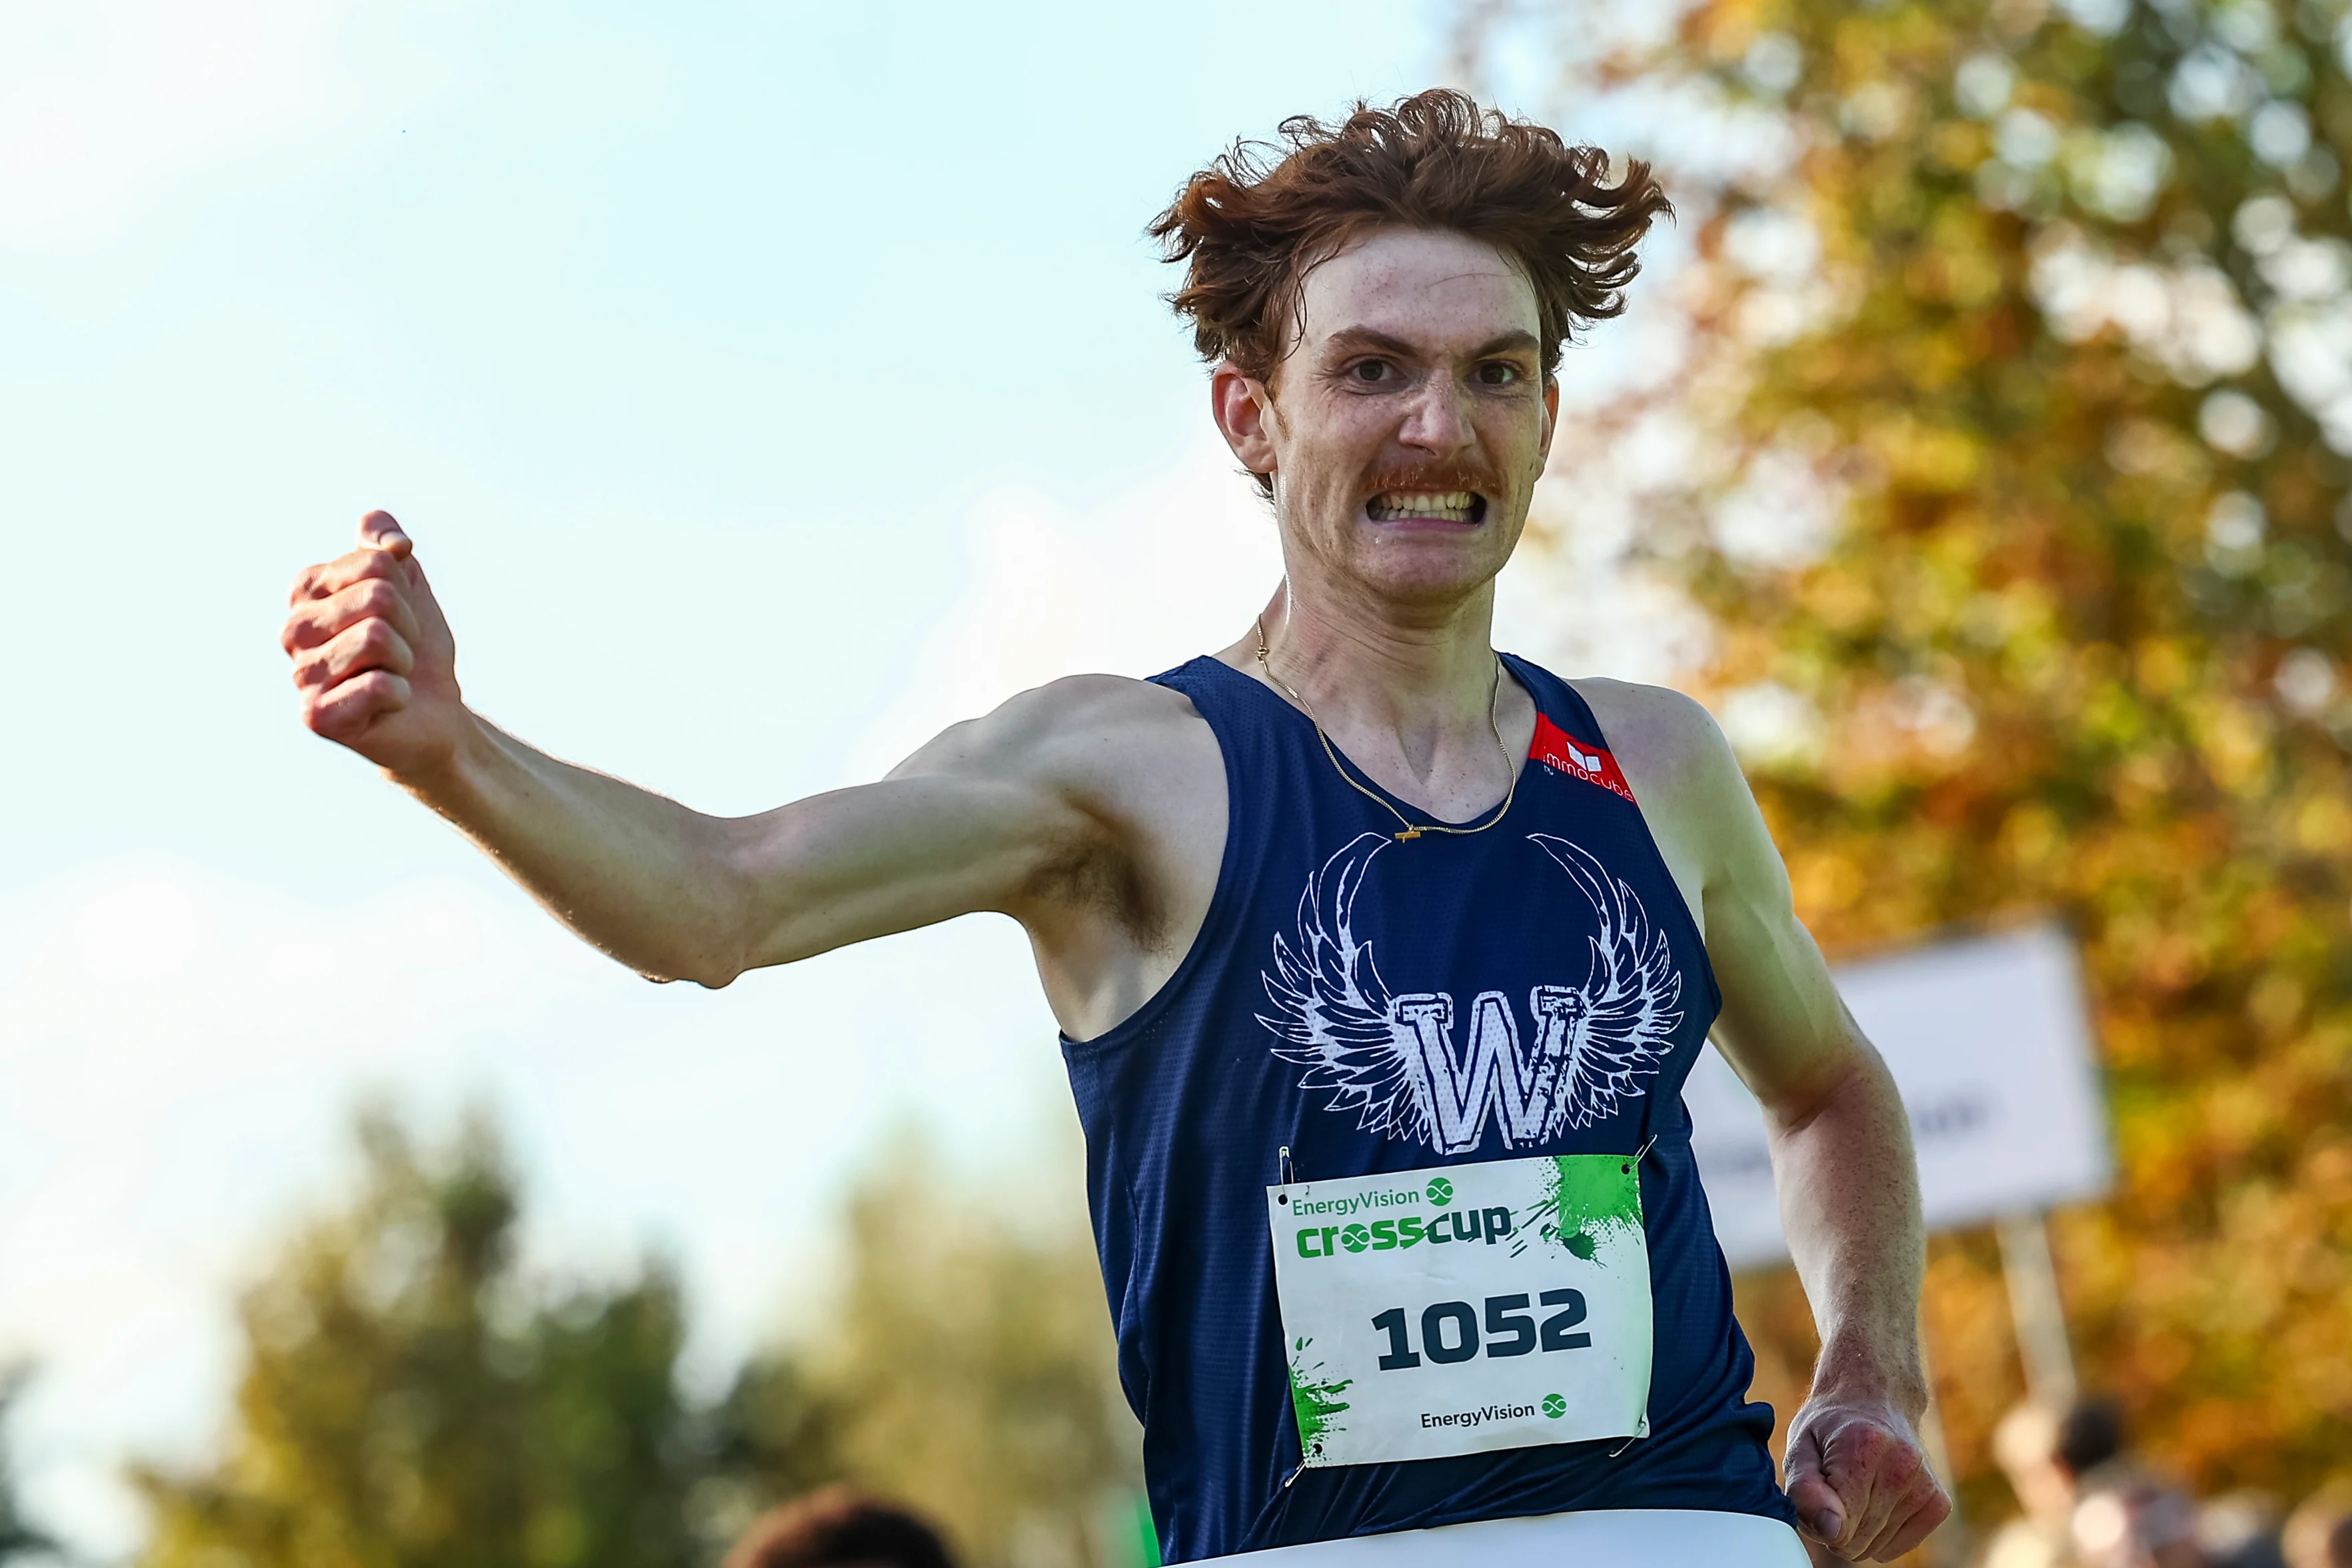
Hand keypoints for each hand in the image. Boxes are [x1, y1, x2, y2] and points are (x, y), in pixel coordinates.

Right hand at [283, 511, 467, 779]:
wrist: (432, 710)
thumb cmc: (413, 644)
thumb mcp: (406, 582)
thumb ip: (383, 543)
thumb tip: (392, 543)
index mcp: (305, 590)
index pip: (375, 563)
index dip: (404, 591)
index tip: (397, 615)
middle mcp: (292, 631)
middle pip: (378, 597)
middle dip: (408, 625)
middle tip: (399, 650)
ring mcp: (300, 675)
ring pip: (378, 638)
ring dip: (404, 659)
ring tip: (392, 674)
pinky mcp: (316, 716)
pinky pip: (380, 686)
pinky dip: (400, 694)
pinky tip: (386, 704)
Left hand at [1784, 1393, 1951, 1561]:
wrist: (1877, 1400)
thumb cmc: (1831, 1427)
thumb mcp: (1801, 1447)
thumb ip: (1805, 1490)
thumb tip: (1830, 1530)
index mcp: (1864, 1446)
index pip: (1839, 1525)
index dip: (1817, 1519)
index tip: (1815, 1493)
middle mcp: (1902, 1466)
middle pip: (1856, 1540)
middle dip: (1835, 1527)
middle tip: (1832, 1490)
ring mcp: (1925, 1486)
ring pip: (1876, 1548)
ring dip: (1858, 1531)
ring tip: (1854, 1492)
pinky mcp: (1939, 1503)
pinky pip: (1899, 1547)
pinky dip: (1881, 1535)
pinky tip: (1876, 1501)